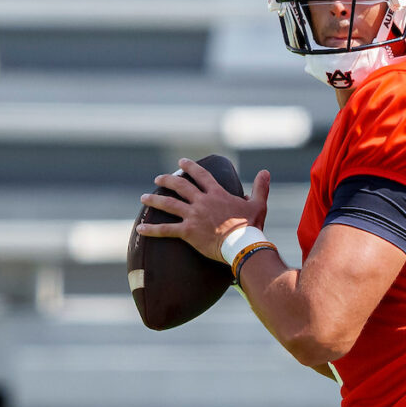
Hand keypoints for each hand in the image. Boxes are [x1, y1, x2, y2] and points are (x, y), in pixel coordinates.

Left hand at [138, 159, 272, 262]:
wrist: (243, 245)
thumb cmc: (252, 226)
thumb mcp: (259, 204)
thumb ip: (260, 187)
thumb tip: (265, 172)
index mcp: (217, 194)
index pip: (201, 175)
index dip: (191, 166)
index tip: (181, 162)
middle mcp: (202, 201)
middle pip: (180, 186)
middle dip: (167, 180)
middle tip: (159, 179)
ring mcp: (193, 216)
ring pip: (169, 204)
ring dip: (154, 200)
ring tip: (144, 197)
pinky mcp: (188, 232)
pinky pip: (166, 230)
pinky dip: (152, 230)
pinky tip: (140, 228)